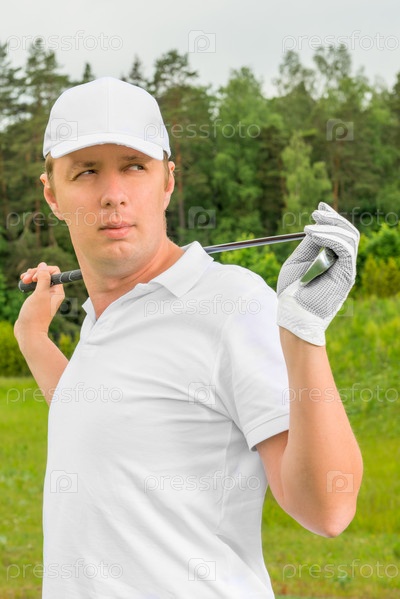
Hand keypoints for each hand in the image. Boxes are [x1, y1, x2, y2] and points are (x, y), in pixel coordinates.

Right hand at [14, 262, 64, 342]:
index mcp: (58, 291)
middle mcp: (53, 293)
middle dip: (35, 273)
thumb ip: (43, 278)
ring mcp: (45, 296)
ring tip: (23, 280)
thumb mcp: (40, 293)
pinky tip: (23, 283)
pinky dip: (29, 282)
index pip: (55, 272)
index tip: (34, 277)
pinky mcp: (37, 300)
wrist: (29, 331)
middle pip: (46, 274)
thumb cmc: (36, 314)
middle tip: (26, 278)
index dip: (44, 270)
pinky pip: (35, 286)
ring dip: (30, 276)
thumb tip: (43, 265)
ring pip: (39, 279)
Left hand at [277, 202, 359, 345]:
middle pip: (348, 233)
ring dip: (330, 227)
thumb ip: (309, 245)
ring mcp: (346, 270)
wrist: (293, 314)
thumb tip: (316, 225)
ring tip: (309, 226)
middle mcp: (342, 264)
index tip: (319, 208)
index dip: (331, 219)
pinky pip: (345, 250)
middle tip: (316, 212)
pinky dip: (330, 237)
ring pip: (349, 238)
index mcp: (331, 260)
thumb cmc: (291, 291)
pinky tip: (313, 234)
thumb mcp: (298, 261)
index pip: (339, 234)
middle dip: (333, 218)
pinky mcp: (346, 276)